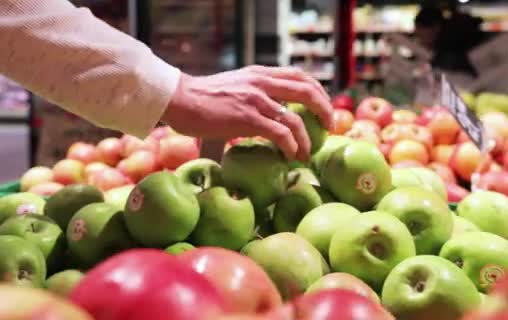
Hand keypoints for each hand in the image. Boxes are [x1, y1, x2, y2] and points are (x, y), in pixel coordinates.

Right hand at [162, 65, 332, 160]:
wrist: (178, 99)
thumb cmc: (200, 99)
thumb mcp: (233, 88)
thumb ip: (250, 98)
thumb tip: (257, 122)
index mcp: (260, 73)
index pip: (299, 75)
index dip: (318, 91)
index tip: (323, 107)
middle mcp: (262, 82)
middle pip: (308, 90)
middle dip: (324, 110)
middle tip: (328, 127)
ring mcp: (256, 99)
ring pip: (296, 119)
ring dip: (306, 139)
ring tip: (306, 152)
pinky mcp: (248, 118)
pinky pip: (280, 133)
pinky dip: (291, 146)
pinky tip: (291, 155)